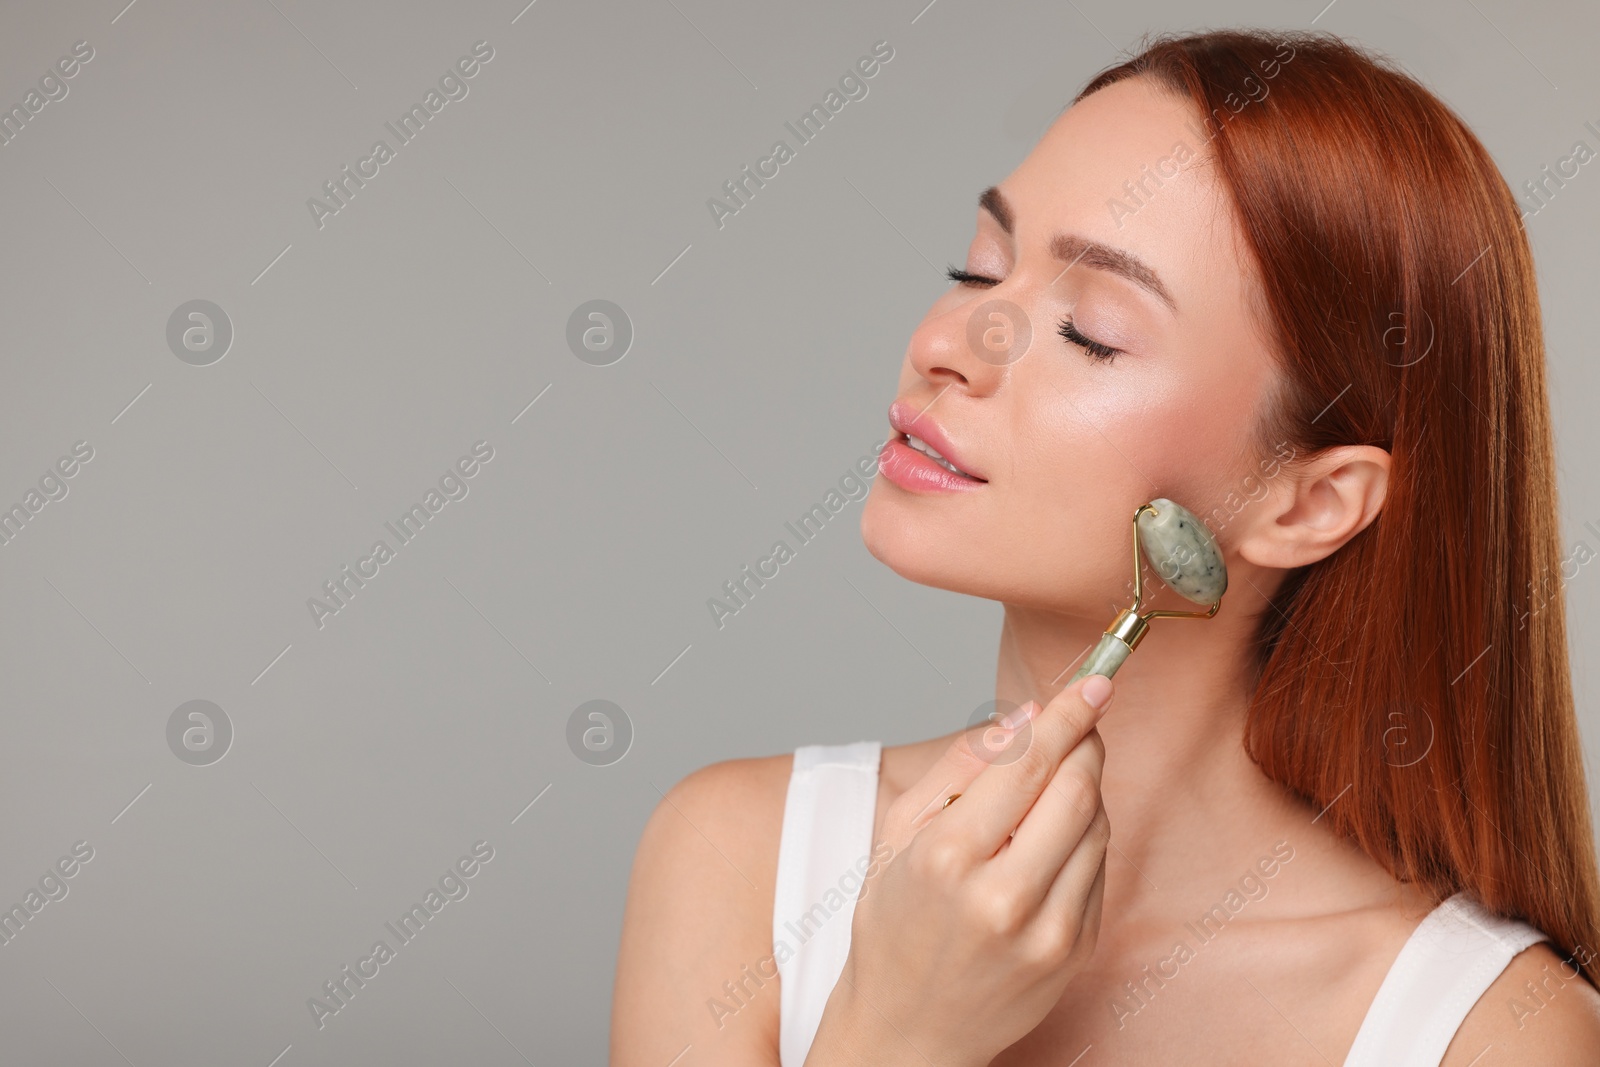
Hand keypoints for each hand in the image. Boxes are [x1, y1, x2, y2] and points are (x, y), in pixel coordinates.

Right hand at [805, 673, 1114, 1066]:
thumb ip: (963, 766)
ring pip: (1098, 829)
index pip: (1031, 764)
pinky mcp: (1074, 955)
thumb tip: (1025, 716)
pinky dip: (1083, 843)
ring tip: (1045, 796)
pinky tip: (1047, 848)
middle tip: (1078, 724)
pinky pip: (1099, 872)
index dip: (1071, 714)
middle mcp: (1002, 897)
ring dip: (1086, 793)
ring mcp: (1046, 932)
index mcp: (948, 857)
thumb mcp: (900, 833)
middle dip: (1085, 745)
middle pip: (1078, 790)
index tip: (1097, 682)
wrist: (907, 1029)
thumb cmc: (894, 925)